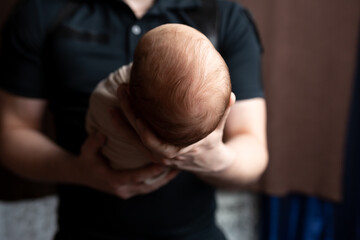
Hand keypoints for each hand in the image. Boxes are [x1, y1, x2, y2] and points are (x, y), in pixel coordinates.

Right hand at [71, 131, 178, 198]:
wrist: (80, 174)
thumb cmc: (86, 159)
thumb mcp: (87, 150)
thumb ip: (94, 142)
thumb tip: (102, 134)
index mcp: (114, 181)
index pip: (137, 176)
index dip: (152, 170)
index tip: (165, 162)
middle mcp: (122, 190)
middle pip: (148, 185)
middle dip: (164, 176)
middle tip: (179, 165)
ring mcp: (126, 192)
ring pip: (150, 188)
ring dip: (164, 180)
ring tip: (179, 169)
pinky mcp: (129, 191)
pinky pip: (147, 188)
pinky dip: (159, 181)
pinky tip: (169, 173)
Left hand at [117, 83, 235, 172]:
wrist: (210, 163)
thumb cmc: (213, 140)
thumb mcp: (218, 126)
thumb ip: (223, 110)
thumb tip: (230, 94)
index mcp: (178, 150)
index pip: (153, 139)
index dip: (141, 125)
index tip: (134, 106)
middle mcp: (164, 155)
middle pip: (139, 137)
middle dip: (127, 115)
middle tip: (121, 91)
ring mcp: (158, 155)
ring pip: (134, 141)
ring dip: (121, 124)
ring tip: (111, 106)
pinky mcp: (154, 152)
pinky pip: (137, 141)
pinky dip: (127, 130)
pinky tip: (118, 115)